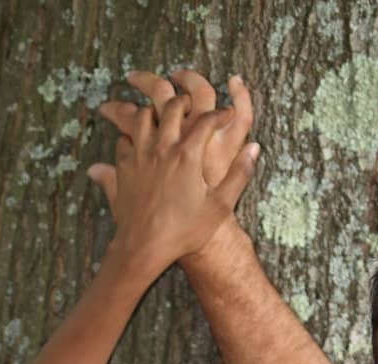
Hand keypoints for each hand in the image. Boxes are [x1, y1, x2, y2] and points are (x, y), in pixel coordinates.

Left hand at [88, 70, 257, 274]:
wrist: (143, 248)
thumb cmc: (184, 232)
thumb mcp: (219, 207)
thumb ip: (239, 175)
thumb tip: (255, 148)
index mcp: (188, 154)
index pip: (207, 119)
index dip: (220, 113)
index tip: (226, 114)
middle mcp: (162, 148)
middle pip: (173, 107)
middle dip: (186, 101)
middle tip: (193, 106)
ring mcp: (139, 155)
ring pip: (144, 115)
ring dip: (156, 111)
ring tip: (164, 118)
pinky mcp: (123, 167)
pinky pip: (124, 139)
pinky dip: (132, 135)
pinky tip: (139, 143)